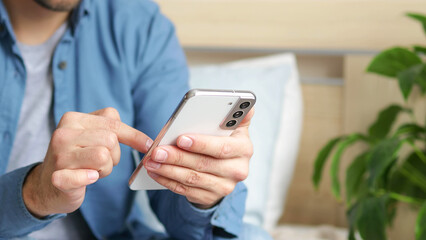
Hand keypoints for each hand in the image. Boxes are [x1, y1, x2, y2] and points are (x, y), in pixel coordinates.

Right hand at [23, 108, 151, 216]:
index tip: (147, 145)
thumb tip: (148, 142)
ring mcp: (59, 156)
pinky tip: (88, 178)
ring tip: (93, 170)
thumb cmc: (79, 158)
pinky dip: (91, 179)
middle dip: (114, 155)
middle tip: (101, 163)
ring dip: (105, 169)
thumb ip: (115, 129)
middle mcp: (64, 134)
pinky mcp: (58, 178)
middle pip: (110, 140)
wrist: (47, 185)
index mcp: (73, 119)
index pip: (113, 122)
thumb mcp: (93, 136)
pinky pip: (86, 176)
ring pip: (103, 157)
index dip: (134, 136)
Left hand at [144, 109, 253, 208]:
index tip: (181, 138)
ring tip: (152, 160)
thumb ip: (237, 115)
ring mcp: (225, 186)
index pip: (222, 147)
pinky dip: (168, 181)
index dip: (201, 143)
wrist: (224, 171)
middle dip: (177, 157)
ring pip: (192, 178)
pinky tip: (156, 172)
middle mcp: (238, 170)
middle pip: (203, 164)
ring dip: (168, 169)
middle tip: (157, 151)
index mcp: (244, 148)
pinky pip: (185, 190)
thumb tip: (248, 104)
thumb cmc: (224, 141)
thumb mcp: (234, 128)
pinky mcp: (210, 197)